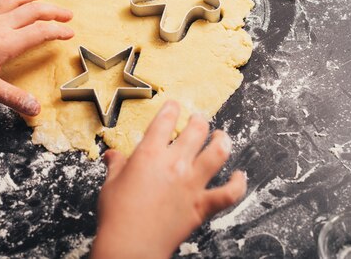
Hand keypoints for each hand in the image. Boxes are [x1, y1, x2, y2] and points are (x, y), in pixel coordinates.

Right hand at [90, 101, 246, 258]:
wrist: (131, 246)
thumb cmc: (117, 216)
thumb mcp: (111, 184)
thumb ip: (115, 165)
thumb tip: (111, 155)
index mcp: (149, 155)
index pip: (164, 121)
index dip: (172, 109)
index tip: (174, 106)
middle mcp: (174, 164)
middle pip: (196, 130)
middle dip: (199, 120)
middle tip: (198, 119)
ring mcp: (191, 184)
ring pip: (218, 153)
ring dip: (222, 140)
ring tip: (221, 137)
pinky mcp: (202, 205)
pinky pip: (229, 192)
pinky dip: (238, 183)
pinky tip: (239, 176)